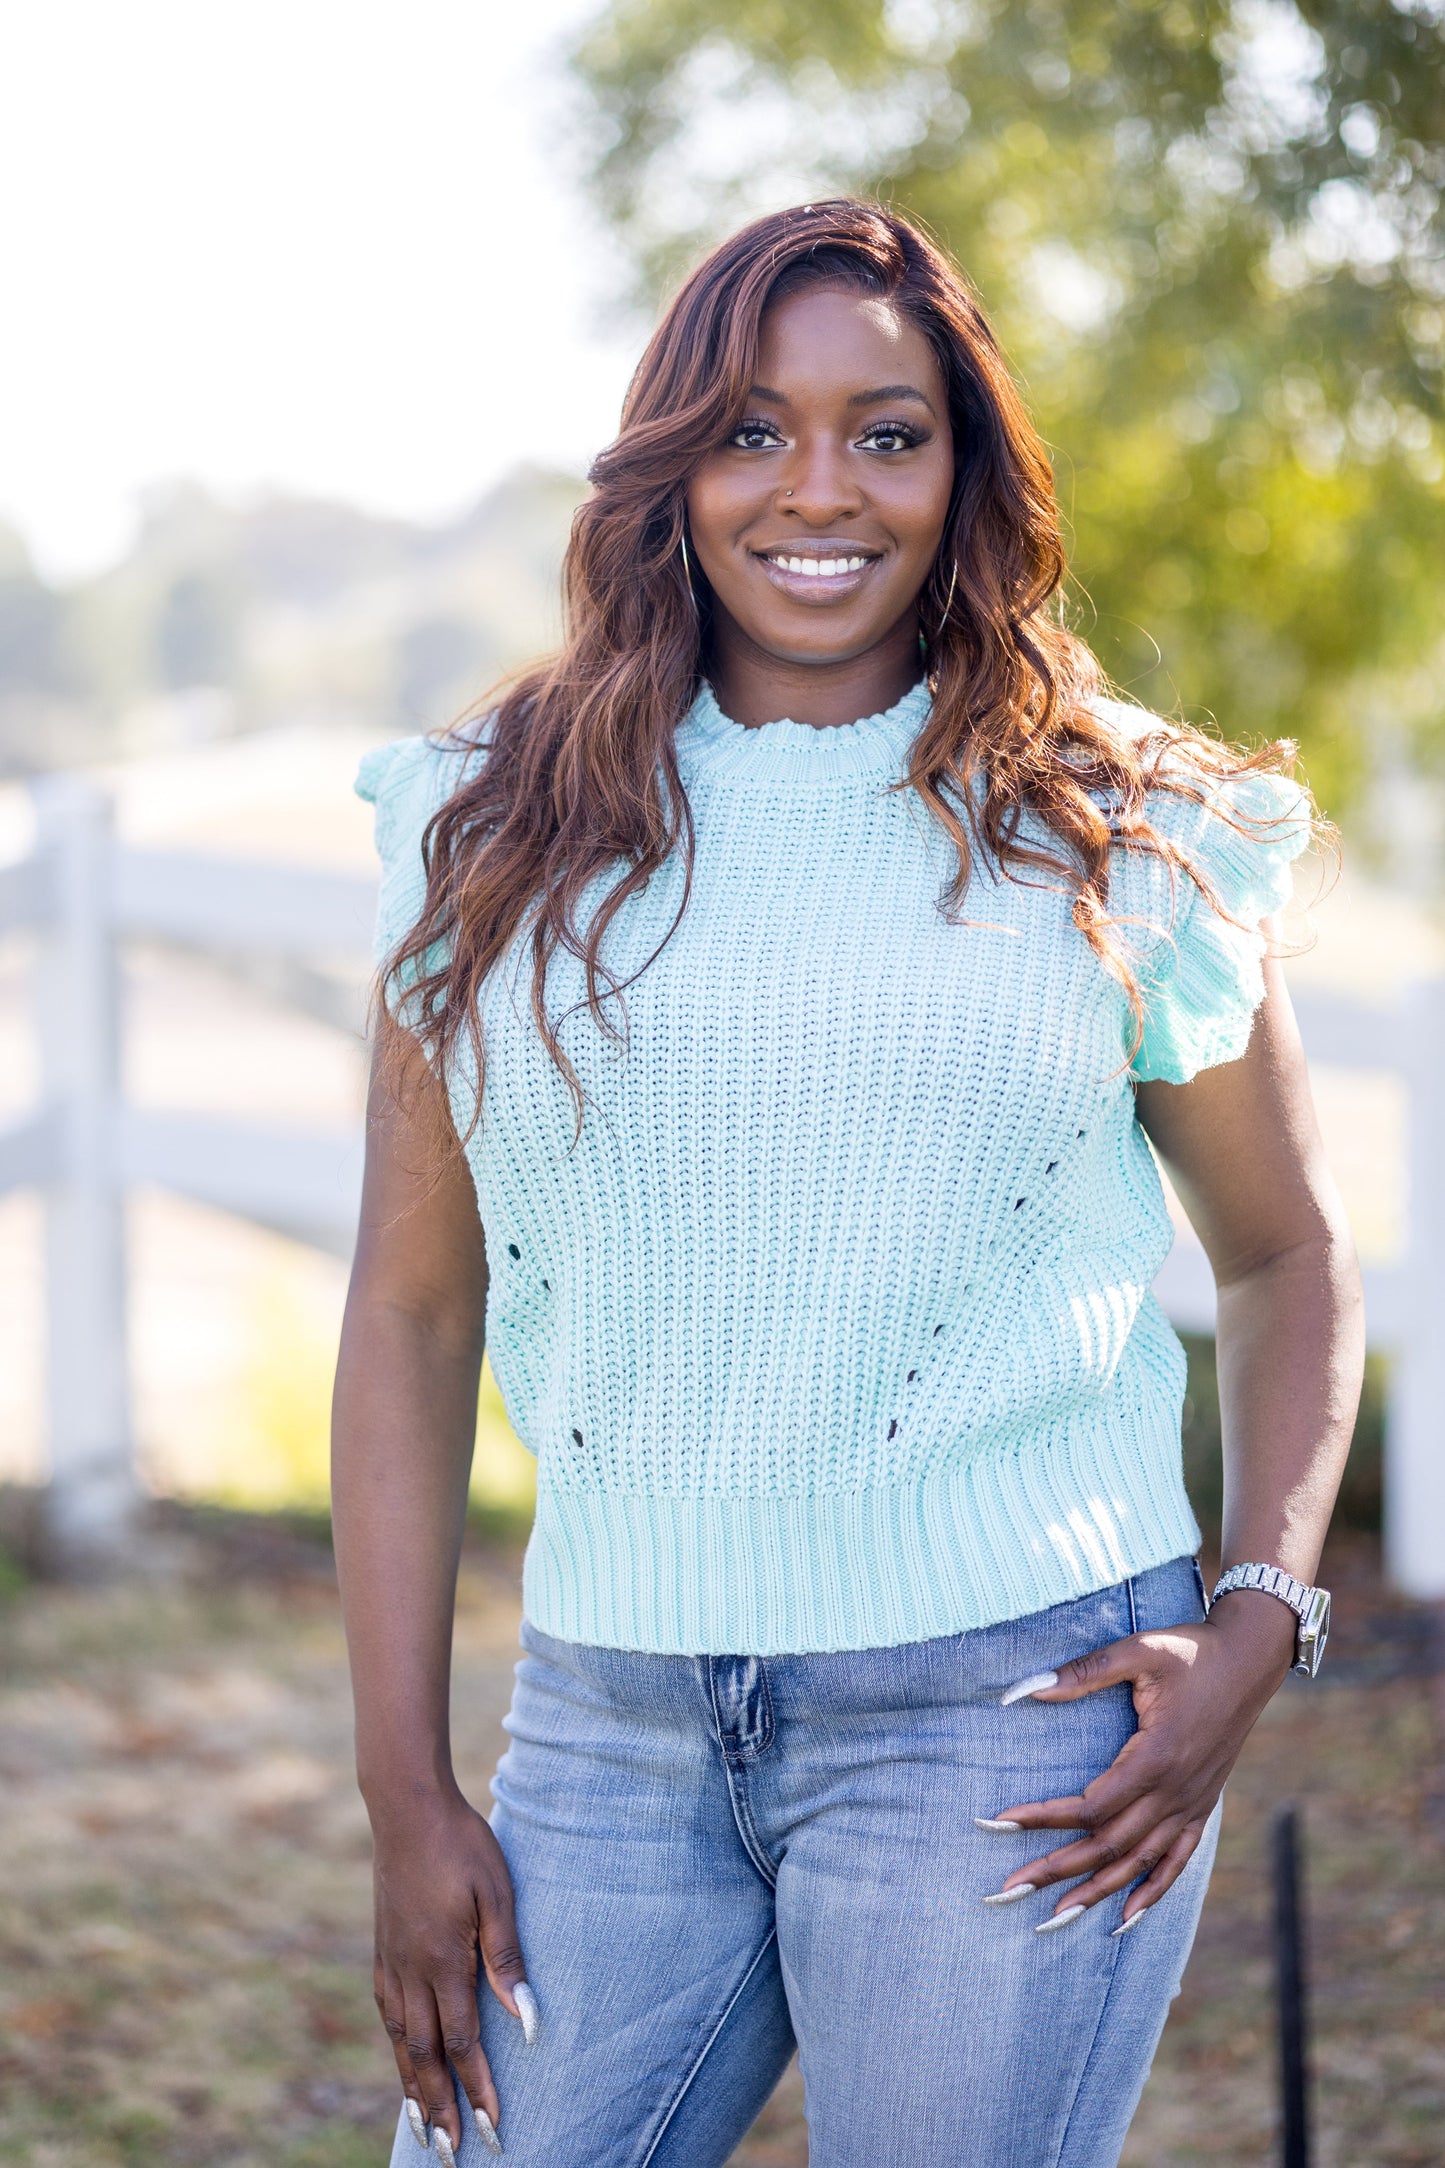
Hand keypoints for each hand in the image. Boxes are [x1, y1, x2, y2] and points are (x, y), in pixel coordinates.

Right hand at [370, 1788, 532, 2158]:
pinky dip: (394, 2048)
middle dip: (440, 2107)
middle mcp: (411, 1971)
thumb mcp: (496, 1893)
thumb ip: (506, 1958)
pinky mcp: (382, 1948)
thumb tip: (525, 2019)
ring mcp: (391, 1961)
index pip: (462, 2041)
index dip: (477, 2088)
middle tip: (450, 2154)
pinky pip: (387, 2013)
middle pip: (424, 2056)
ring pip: (399, 2042)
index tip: (493, 2128)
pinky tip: (401, 2059)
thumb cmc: (461, 1845)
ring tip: (423, 2126)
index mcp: (443, 1961)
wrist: (406, 1807)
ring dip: (413, 2087)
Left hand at [987, 1589, 1296, 1928]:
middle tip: (1009, 1888)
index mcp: (1156, 1758)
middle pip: (1108, 1845)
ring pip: (1138, 1862)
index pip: (1090, 1806)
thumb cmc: (1191, 1652)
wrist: (1250, 1660)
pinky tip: (1125, 1917)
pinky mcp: (1202, 1805)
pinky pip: (1176, 1861)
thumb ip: (1083, 1672)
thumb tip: (1028, 1688)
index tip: (1001, 1822)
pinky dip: (1151, 1892)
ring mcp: (1191, 1804)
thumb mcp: (1137, 1651)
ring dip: (1095, 1891)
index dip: (1044, 1817)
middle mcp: (1175, 1792)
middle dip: (1056, 1869)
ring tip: (1054, 1917)